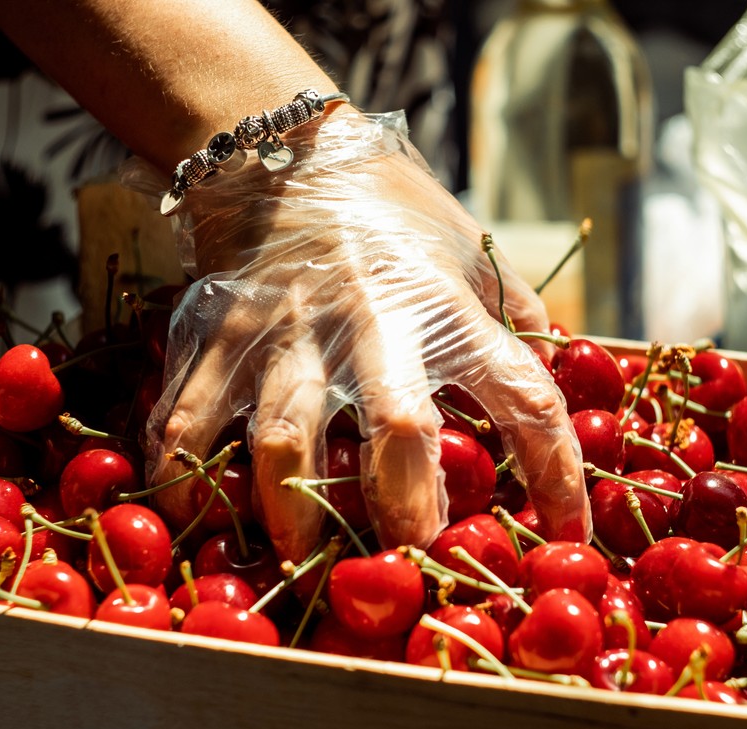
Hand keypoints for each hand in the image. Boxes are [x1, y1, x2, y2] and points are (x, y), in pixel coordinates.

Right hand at [140, 110, 590, 561]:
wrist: (285, 145)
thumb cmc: (392, 207)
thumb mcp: (471, 249)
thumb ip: (515, 311)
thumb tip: (559, 367)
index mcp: (446, 306)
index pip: (523, 395)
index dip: (555, 472)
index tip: (565, 532)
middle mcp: (370, 323)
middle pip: (399, 427)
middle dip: (408, 507)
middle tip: (415, 565)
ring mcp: (285, 332)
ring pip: (285, 435)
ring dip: (293, 508)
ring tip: (301, 558)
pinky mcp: (217, 334)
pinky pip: (189, 413)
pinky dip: (182, 469)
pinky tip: (187, 511)